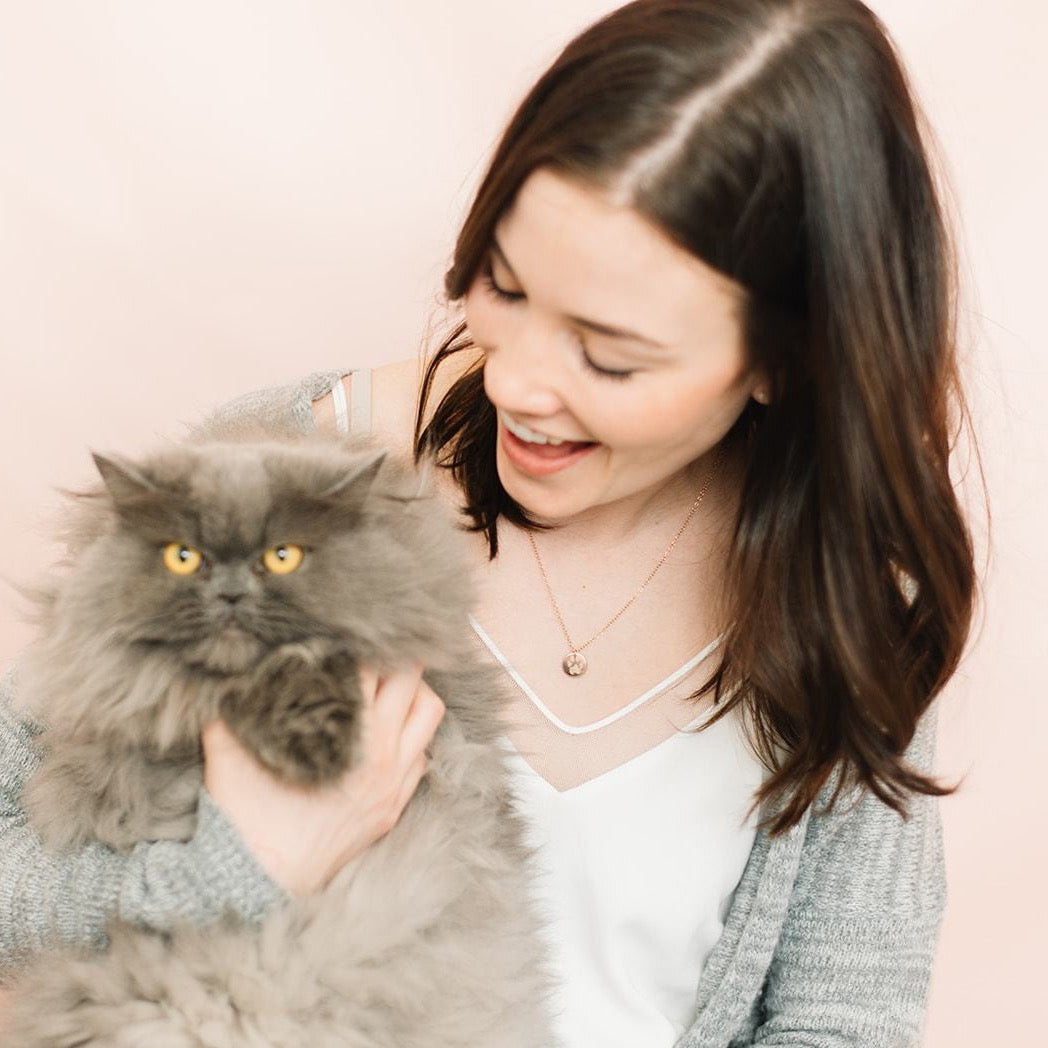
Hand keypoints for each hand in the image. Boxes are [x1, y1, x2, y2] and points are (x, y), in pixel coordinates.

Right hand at [202, 662, 444, 895]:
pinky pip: (423, 758)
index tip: (344, 642)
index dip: (359, 647)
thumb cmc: (243, 813)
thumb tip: (239, 665)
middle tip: (372, 656)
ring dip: (414, 695)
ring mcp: (394, 783)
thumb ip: (238, 701)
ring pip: (430, 716)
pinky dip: (413, 738)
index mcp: (348, 735)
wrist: (256, 879)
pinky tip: (388, 734)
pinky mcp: (393, 808)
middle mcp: (382, 755)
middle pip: (413, 682)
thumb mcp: (228, 747)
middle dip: (395, 661)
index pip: (372, 667)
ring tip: (388, 689)